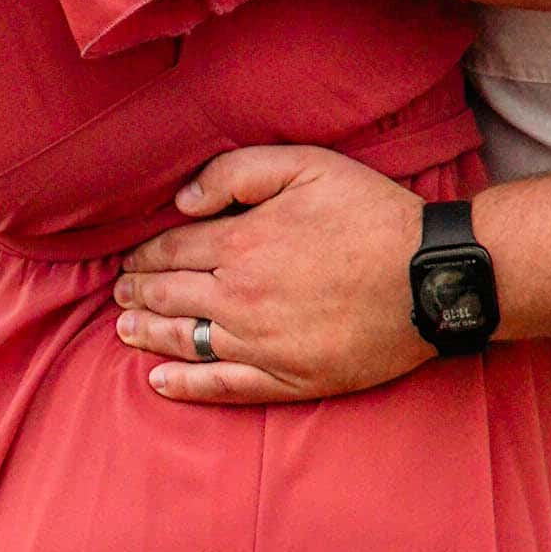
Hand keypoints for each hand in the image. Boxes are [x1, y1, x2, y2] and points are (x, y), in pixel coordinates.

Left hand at [106, 140, 436, 405]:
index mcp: (242, 242)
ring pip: (187, 341)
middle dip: (138, 293)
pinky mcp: (289, 378)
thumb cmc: (373, 215)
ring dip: (148, 334)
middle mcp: (240, 297)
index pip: (173, 250)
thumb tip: (181, 200)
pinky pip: (223, 386)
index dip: (144, 255)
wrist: (432, 277)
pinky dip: (185, 385)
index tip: (128, 259)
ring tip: (123, 329)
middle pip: (171, 296)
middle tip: (118, 293)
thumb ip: (237, 172)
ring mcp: (262, 343)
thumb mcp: (308, 165)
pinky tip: (159, 381)